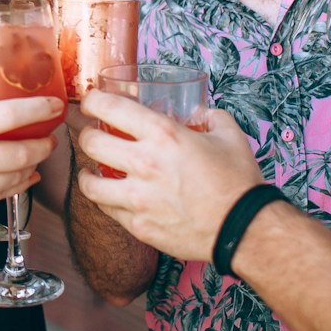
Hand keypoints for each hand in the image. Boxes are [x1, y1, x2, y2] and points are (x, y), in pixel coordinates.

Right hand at [0, 74, 58, 219]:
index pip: (8, 116)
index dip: (38, 109)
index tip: (55, 103)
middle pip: (21, 152)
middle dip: (45, 144)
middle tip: (53, 133)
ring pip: (16, 178)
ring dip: (35, 164)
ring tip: (41, 152)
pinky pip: (2, 195)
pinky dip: (19, 184)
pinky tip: (26, 175)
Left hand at [75, 90, 263, 261]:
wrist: (244, 229)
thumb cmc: (238, 182)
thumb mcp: (229, 135)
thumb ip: (211, 116)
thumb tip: (199, 112)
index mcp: (164, 135)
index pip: (108, 107)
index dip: (92, 101)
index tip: (92, 103)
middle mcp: (144, 163)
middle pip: (90, 143)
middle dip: (86, 135)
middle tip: (92, 135)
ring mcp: (138, 198)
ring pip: (89, 183)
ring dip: (87, 173)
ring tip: (92, 170)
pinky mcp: (139, 225)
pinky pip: (107, 210)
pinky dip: (107, 200)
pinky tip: (113, 195)